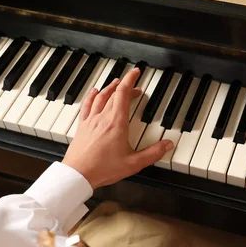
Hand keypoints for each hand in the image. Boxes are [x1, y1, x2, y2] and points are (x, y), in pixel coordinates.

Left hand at [62, 68, 173, 188]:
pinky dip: (92, 96)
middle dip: (125, 86)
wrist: (78, 174)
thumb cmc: (103, 169)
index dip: (130, 80)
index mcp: (116, 123)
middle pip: (114, 94)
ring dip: (109, 88)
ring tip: (115, 83)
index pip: (123, 93)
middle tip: (134, 86)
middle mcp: (103, 117)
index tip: (135, 73)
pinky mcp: (82, 126)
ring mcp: (91, 121)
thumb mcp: (133, 163)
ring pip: (100, 97)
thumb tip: (167, 145)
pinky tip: (94, 92)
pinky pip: (87, 105)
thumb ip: (152, 153)